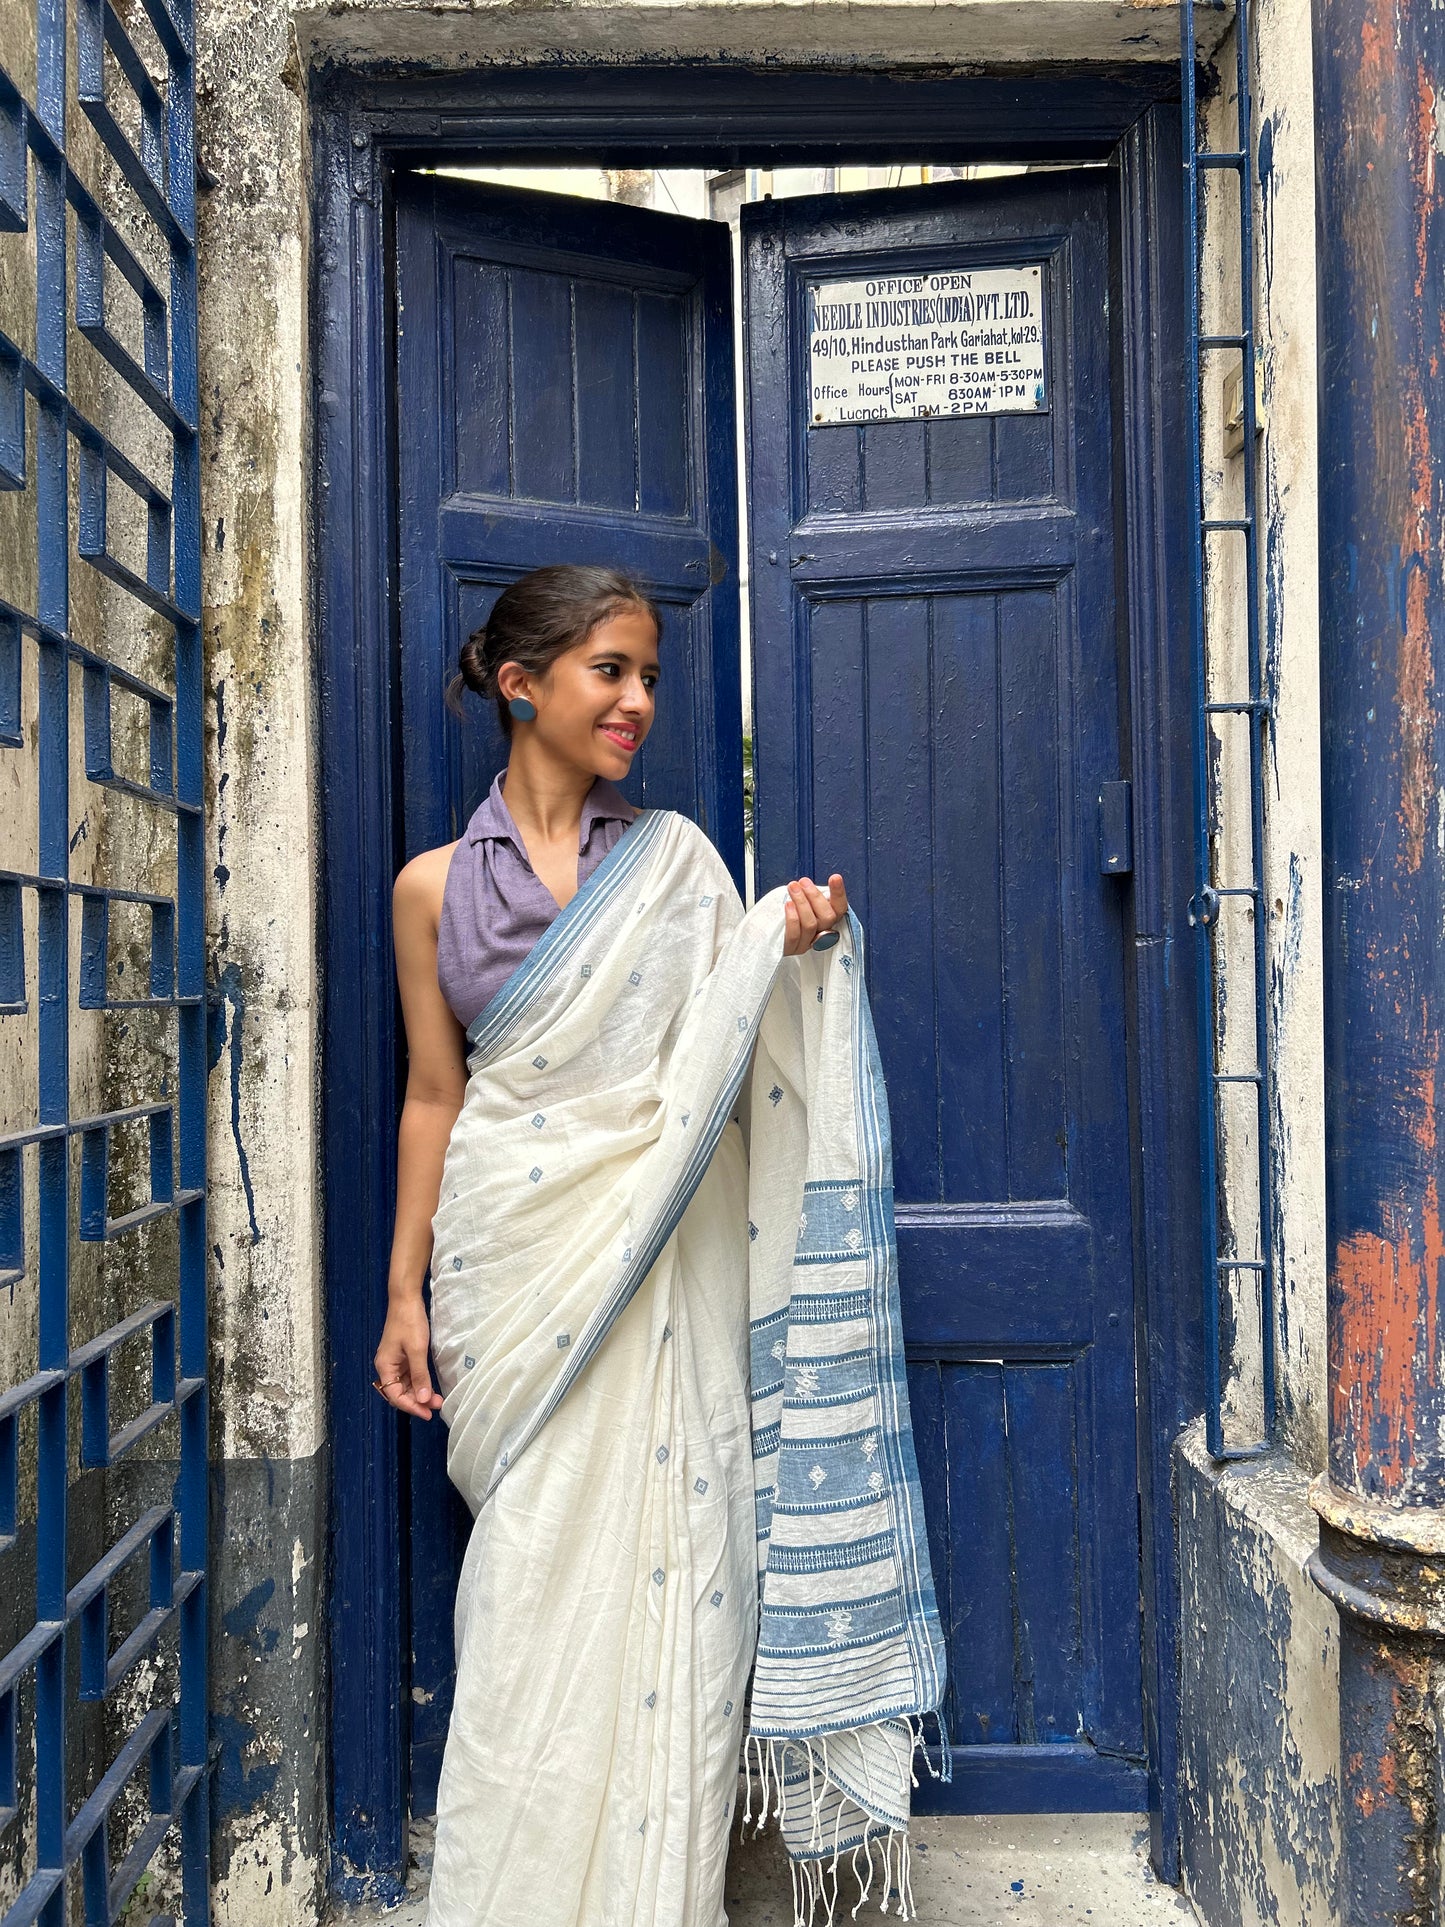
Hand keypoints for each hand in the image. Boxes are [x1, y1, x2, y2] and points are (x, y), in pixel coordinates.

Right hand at [373, 1296, 444, 1419]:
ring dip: (420, 1393)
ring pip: (405, 1386)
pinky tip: (431, 1388)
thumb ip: (419, 1376)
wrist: (406, 1299)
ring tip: (438, 1400)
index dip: (411, 1406)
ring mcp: (395, 1361)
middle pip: (399, 1393)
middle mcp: (387, 1367)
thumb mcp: (417, 1350)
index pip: (395, 1396)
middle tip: (437, 1407)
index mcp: (385, 1367)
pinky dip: (420, 1383)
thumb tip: (423, 1399)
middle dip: (417, 1401)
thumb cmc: (409, 1322)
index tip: (427, 1413)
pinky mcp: (403, 1356)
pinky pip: (409, 1376)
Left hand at [782, 873, 847, 957]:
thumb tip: (809, 885)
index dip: (839, 894)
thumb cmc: (782, 911)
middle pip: (827, 917)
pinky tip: (788, 905)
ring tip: (792, 888)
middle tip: (803, 882)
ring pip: (811, 924)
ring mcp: (807, 943)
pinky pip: (795, 935)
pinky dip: (792, 918)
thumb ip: (809, 895)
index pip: (840, 908)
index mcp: (826, 919)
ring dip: (802, 902)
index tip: (835, 878)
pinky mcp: (792, 949)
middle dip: (815, 896)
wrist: (762, 930)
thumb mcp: (799, 900)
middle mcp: (820, 933)